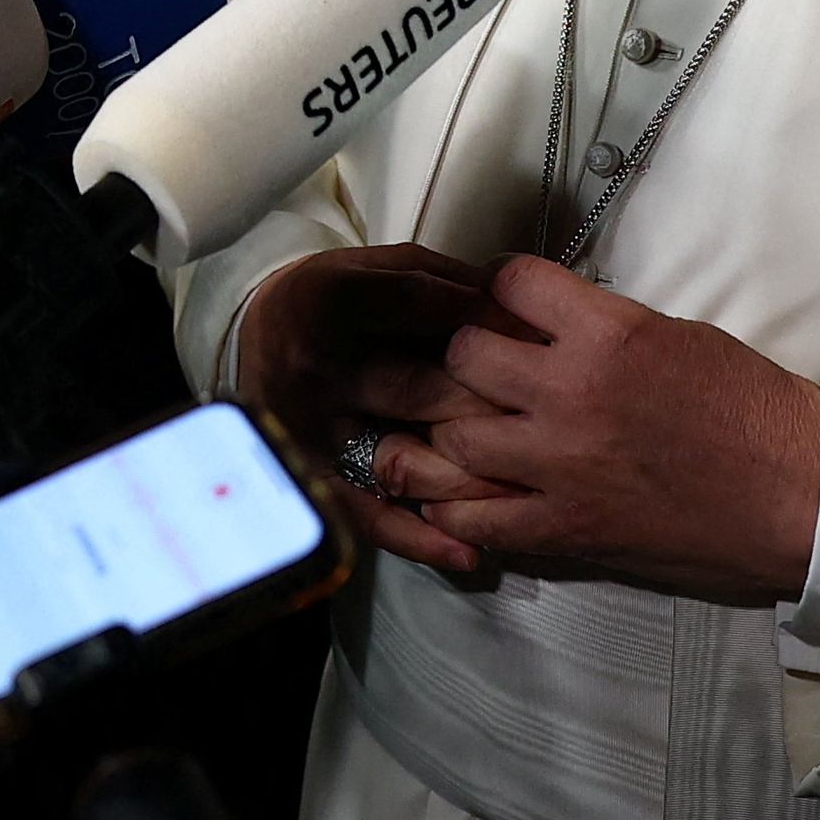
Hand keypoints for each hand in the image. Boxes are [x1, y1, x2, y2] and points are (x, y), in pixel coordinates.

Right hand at [235, 244, 531, 577]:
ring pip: (400, 457)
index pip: (422, 305)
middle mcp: (316, 367)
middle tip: (558, 413)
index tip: (544, 335)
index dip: (489, 319)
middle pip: (418, 387)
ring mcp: (309, 431)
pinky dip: (418, 538)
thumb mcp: (382, 267)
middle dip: (494, 400)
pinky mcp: (306, 477)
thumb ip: (441, 280)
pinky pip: (366, 516)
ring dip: (468, 475)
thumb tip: (512, 300)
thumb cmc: (342, 296)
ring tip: (529, 484)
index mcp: (332, 299)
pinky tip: (468, 552)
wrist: (261, 333)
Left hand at [379, 256, 819, 598]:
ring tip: (466, 425)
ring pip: (453, 436)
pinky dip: (454, 509)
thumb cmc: (750, 407)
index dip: (497, 283)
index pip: (510, 282)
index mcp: (609, 334)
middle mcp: (571, 394)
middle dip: (463, 350)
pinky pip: (475, 520)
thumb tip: (546, 325)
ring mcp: (561, 467)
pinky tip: (456, 495)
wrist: (795, 492)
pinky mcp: (565, 529)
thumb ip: (602, 327)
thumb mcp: (676, 335)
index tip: (499, 297)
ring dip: (453, 426)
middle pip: (463, 353)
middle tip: (475, 361)